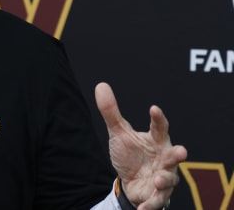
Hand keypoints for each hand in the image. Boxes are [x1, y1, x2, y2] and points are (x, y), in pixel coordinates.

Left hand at [95, 83, 186, 209]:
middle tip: (181, 151)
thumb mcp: (118, 133)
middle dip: (178, 155)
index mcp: (157, 141)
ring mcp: (163, 177)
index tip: (153, 108)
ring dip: (165, 179)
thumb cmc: (130, 154)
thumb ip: (112, 112)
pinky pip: (156, 201)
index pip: (160, 127)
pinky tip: (143, 207)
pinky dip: (151, 205)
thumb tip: (101, 86)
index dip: (158, 118)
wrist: (129, 181)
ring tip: (158, 178)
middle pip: (174, 156)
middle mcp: (164, 159)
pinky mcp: (156, 195)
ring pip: (169, 179)